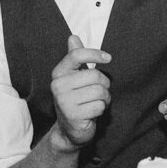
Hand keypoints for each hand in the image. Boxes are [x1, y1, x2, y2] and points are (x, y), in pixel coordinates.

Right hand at [49, 35, 111, 150]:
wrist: (69, 130)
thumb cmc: (76, 99)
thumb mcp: (75, 77)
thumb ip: (76, 58)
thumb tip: (73, 37)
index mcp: (58, 73)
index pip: (76, 55)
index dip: (95, 54)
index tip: (108, 58)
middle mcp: (58, 86)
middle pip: (95, 75)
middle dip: (103, 85)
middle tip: (97, 93)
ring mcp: (64, 101)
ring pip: (100, 91)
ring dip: (104, 99)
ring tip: (94, 103)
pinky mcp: (73, 115)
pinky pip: (99, 106)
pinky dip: (100, 110)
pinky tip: (91, 113)